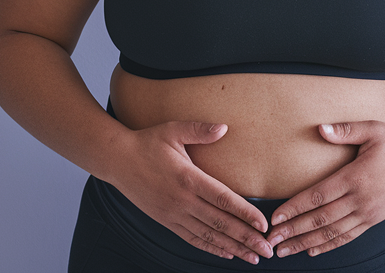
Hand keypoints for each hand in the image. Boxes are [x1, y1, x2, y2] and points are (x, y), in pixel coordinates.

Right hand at [109, 121, 274, 263]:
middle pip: (220, 223)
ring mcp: (173, 213)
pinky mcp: (166, 220)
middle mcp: (181, 200)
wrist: (117, 160)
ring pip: (208, 235)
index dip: (244, 213)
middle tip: (268, 249)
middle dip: (246, 237)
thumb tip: (224, 128)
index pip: (222, 199)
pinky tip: (227, 253)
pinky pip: (192, 238)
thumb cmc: (147, 142)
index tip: (263, 224)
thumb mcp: (172, 130)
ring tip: (253, 256)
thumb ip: (199, 130)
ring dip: (233, 247)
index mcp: (187, 177)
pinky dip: (211, 248)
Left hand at [265, 121, 384, 257]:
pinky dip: (329, 246)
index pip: (318, 196)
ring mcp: (368, 213)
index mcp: (356, 177)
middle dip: (294, 231)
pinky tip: (312, 250)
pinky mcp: (374, 220)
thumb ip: (346, 130)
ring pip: (332, 233)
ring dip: (306, 243)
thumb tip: (320, 128)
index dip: (295, 208)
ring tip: (285, 250)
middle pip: (321, 219)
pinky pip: (348, 236)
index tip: (276, 217)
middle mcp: (361, 199)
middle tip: (272, 240)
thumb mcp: (373, 129)